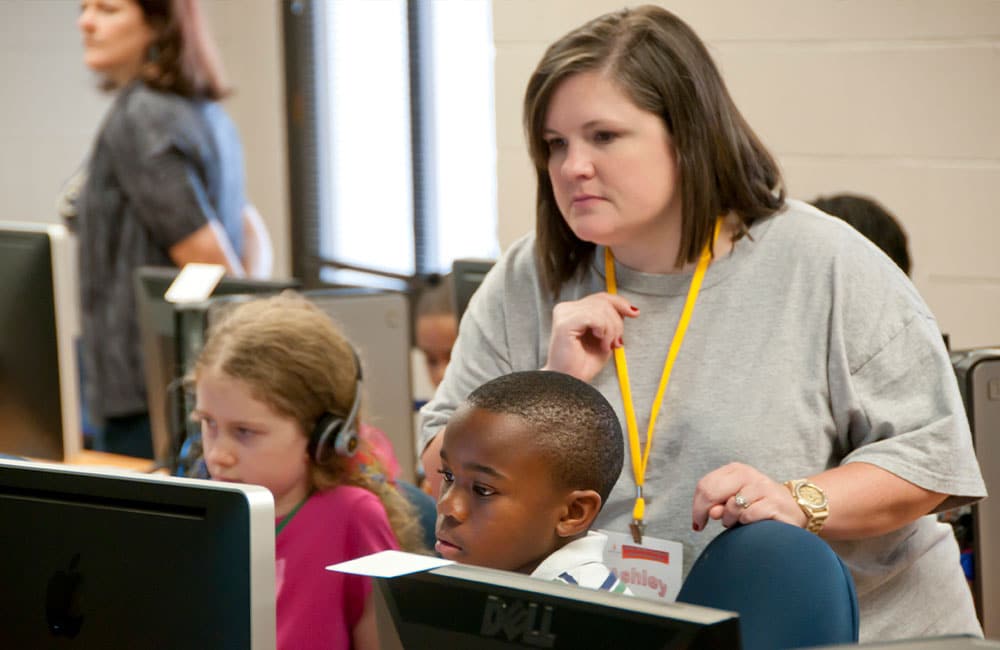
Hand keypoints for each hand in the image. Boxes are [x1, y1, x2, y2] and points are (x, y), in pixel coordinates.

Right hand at [543, 292, 638, 381]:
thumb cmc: (583, 364)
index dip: (619, 303)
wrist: (570, 383)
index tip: (634, 313)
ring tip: (606, 346)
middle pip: (603, 301)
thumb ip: (611, 321)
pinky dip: (604, 331)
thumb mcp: (605, 338)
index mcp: (573, 310)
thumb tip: (629, 308)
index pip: (600, 297)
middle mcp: (566, 309)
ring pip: (601, 308)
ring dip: (611, 330)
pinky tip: (601, 343)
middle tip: (616, 342)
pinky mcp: (565, 323)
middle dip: (617, 322)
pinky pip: (595, 317)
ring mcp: (564, 314)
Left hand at [691, 462, 805, 530]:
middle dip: (704, 512)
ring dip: (730, 520)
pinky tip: (753, 523)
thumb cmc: (759, 506)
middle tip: (703, 526)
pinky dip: (747, 523)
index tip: (697, 522)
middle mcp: (748, 474)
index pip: (705, 484)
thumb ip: (719, 505)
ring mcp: (763, 487)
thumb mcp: (735, 502)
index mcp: (736, 470)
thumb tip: (710, 512)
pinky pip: (749, 515)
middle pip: (712, 491)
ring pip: (732, 506)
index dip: (697, 506)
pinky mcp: (775, 503)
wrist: (795, 509)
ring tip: (738, 522)